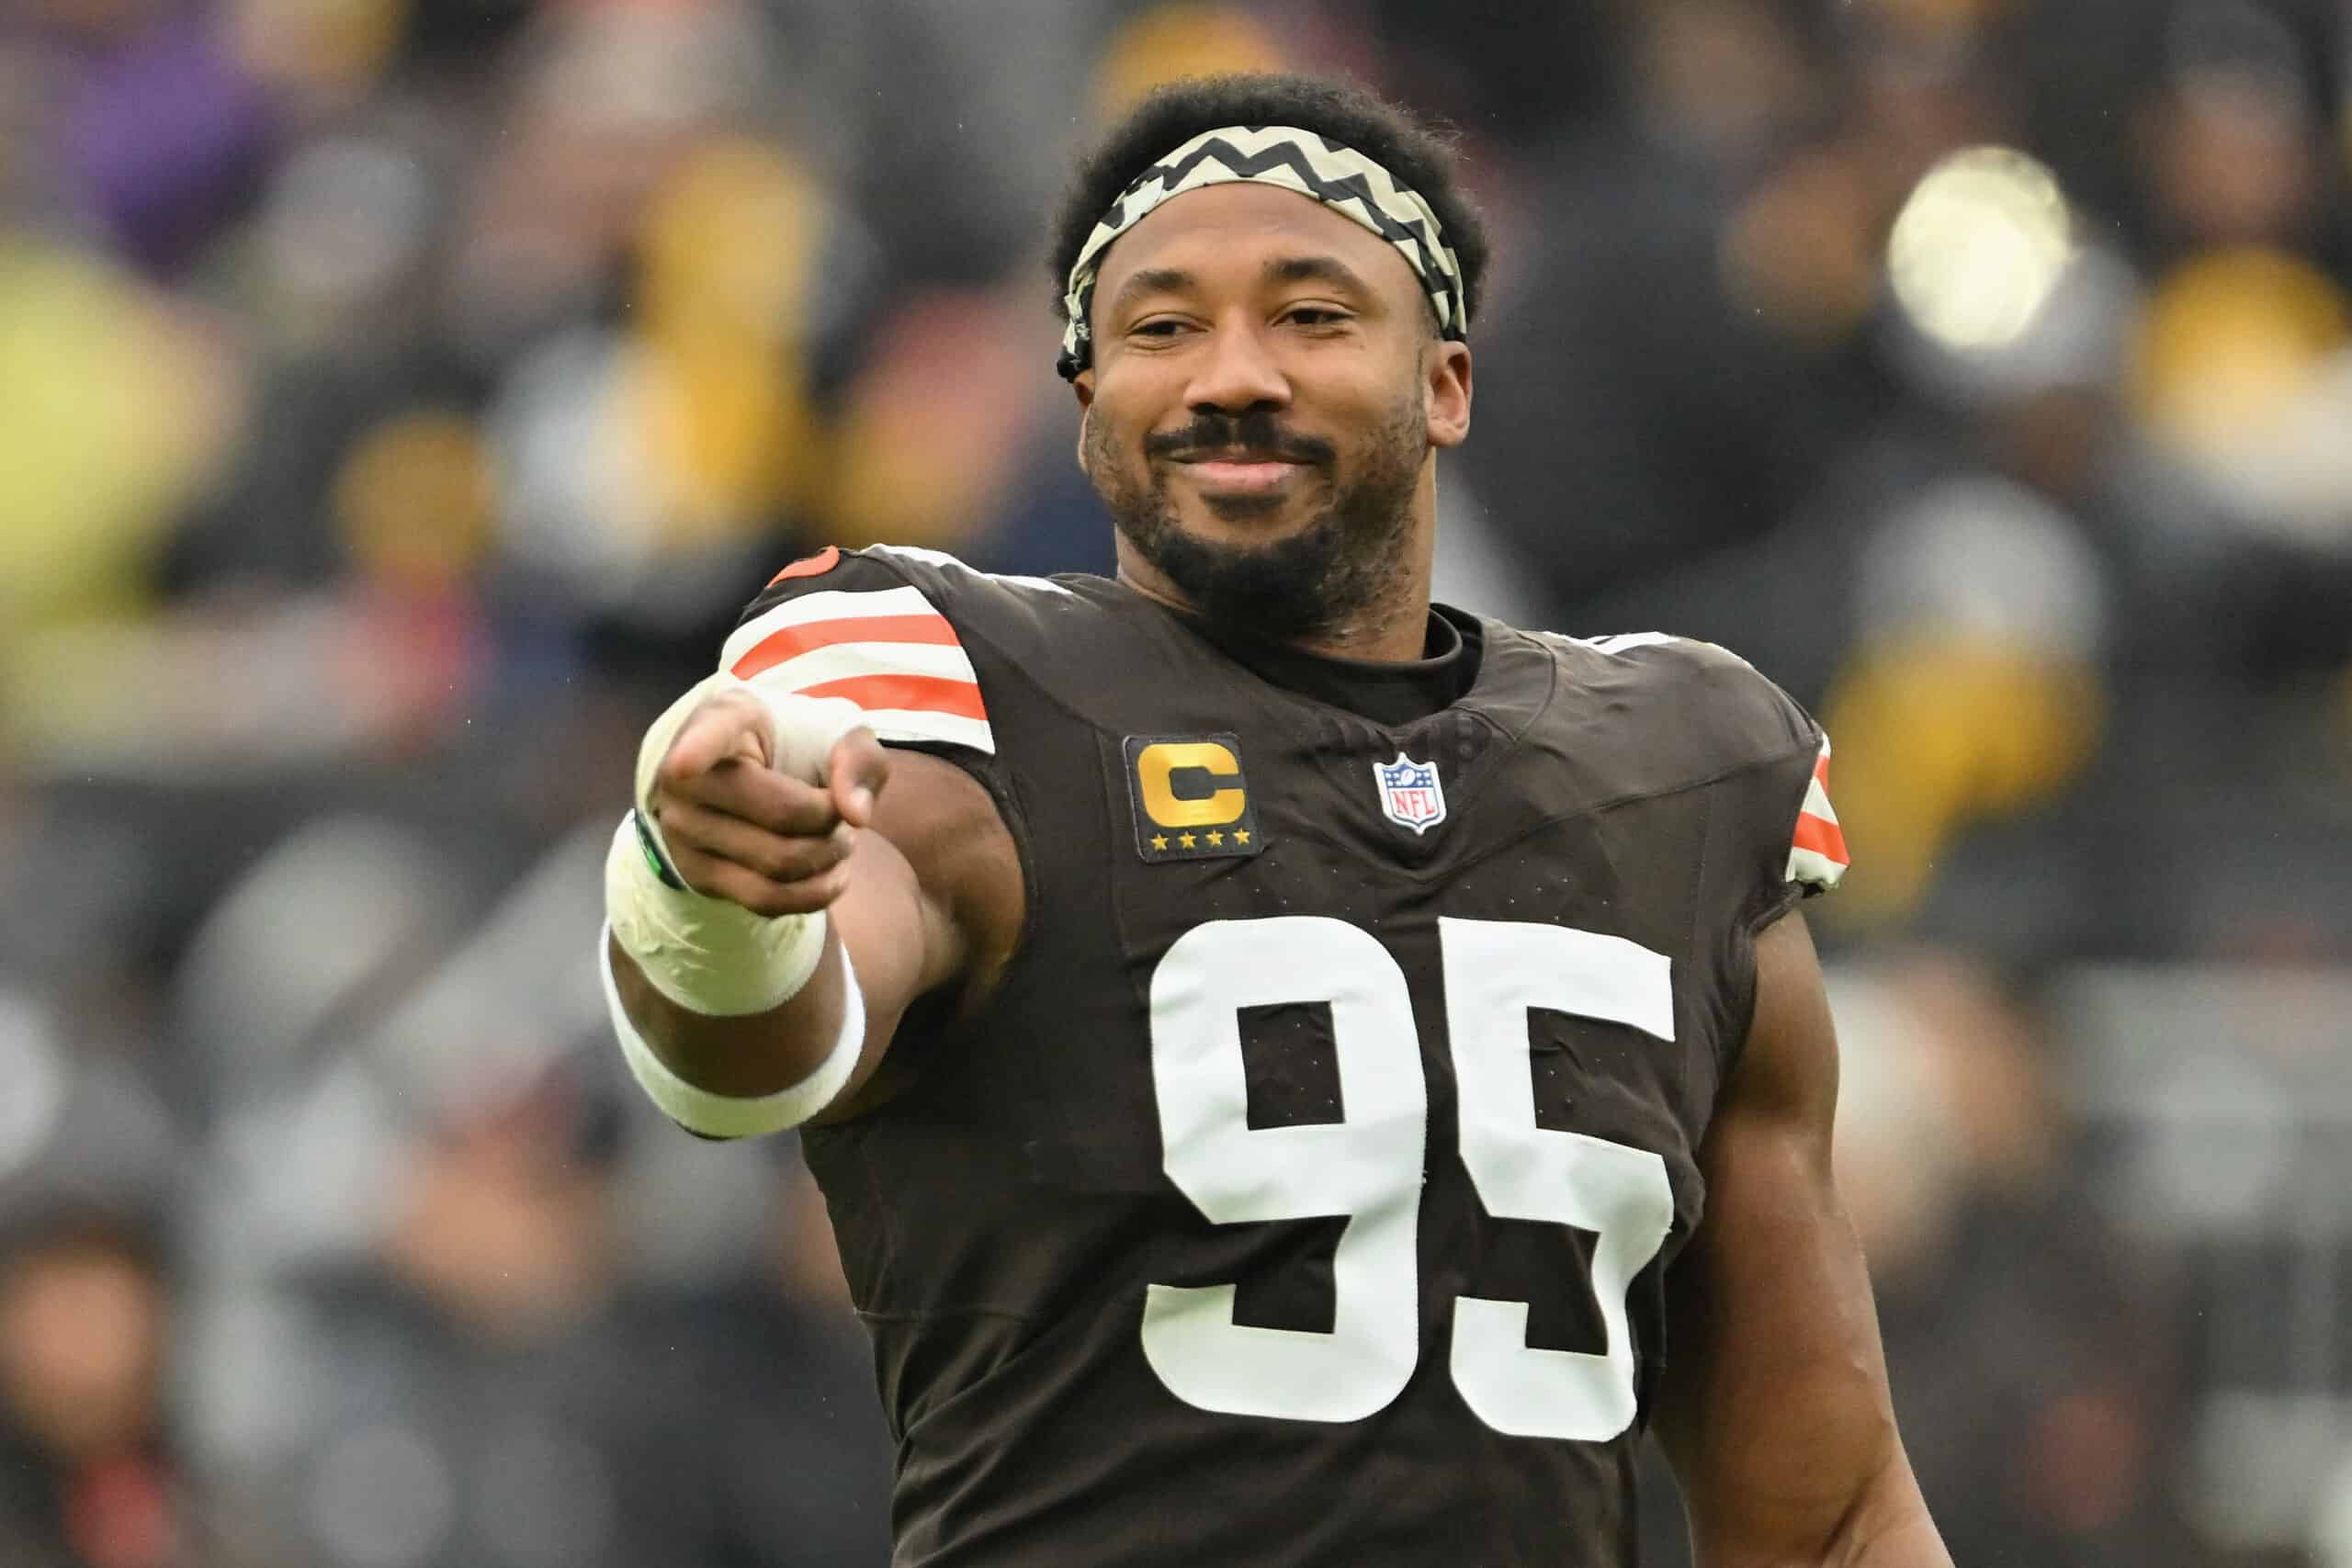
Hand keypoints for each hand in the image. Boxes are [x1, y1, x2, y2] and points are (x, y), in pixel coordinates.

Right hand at [647, 689, 888, 916]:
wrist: (750, 776)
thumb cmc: (796, 744)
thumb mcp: (836, 734)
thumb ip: (857, 757)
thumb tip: (856, 814)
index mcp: (723, 720)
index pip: (708, 734)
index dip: (696, 749)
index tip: (684, 764)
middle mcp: (687, 777)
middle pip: (780, 814)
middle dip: (832, 821)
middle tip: (845, 815)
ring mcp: (682, 829)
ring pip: (777, 864)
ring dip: (828, 858)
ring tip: (841, 841)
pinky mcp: (696, 874)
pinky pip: (765, 900)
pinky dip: (814, 894)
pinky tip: (830, 873)